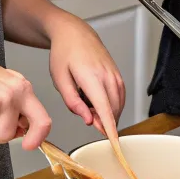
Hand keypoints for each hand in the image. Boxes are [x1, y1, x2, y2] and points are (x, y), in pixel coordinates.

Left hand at [47, 13, 125, 141]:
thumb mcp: (60, 79)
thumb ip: (72, 102)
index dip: (110, 129)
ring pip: (118, 106)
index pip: (105, 109)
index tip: (115, 144)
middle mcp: (108, 77)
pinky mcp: (118, 76)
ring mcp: (115, 76)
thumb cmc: (64, 54)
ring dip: (106, 114)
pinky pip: (120, 98)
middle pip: (113, 111)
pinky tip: (97, 100)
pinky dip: (111, 106)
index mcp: (92, 78)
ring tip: (87, 103)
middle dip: (103, 122)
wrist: (75, 33)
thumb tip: (88, 119)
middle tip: (85, 116)